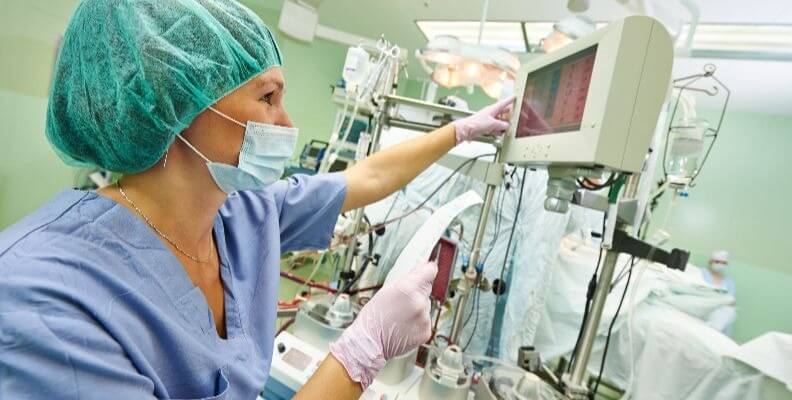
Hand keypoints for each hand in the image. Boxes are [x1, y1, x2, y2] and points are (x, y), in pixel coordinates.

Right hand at [329, 261, 437, 388]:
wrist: (370, 342)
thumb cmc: (374, 316)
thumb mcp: (386, 289)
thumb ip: (407, 278)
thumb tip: (422, 268)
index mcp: (408, 288)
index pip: (430, 271)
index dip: (428, 269)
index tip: (428, 270)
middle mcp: (419, 302)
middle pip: (427, 289)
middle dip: (417, 293)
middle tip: (401, 302)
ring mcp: (424, 318)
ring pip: (426, 306)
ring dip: (417, 309)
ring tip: (400, 316)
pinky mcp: (426, 331)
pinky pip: (425, 321)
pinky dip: (417, 322)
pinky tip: (404, 325)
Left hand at [452, 96, 514, 142]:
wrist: (465, 130)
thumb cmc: (475, 123)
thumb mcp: (492, 123)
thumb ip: (502, 125)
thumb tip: (507, 125)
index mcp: (492, 109)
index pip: (503, 103)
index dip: (510, 100)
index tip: (515, 97)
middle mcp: (490, 113)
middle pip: (502, 112)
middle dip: (508, 114)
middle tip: (515, 115)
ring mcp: (487, 120)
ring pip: (499, 121)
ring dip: (503, 125)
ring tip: (508, 127)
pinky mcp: (485, 127)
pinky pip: (494, 128)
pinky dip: (498, 130)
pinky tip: (500, 133)